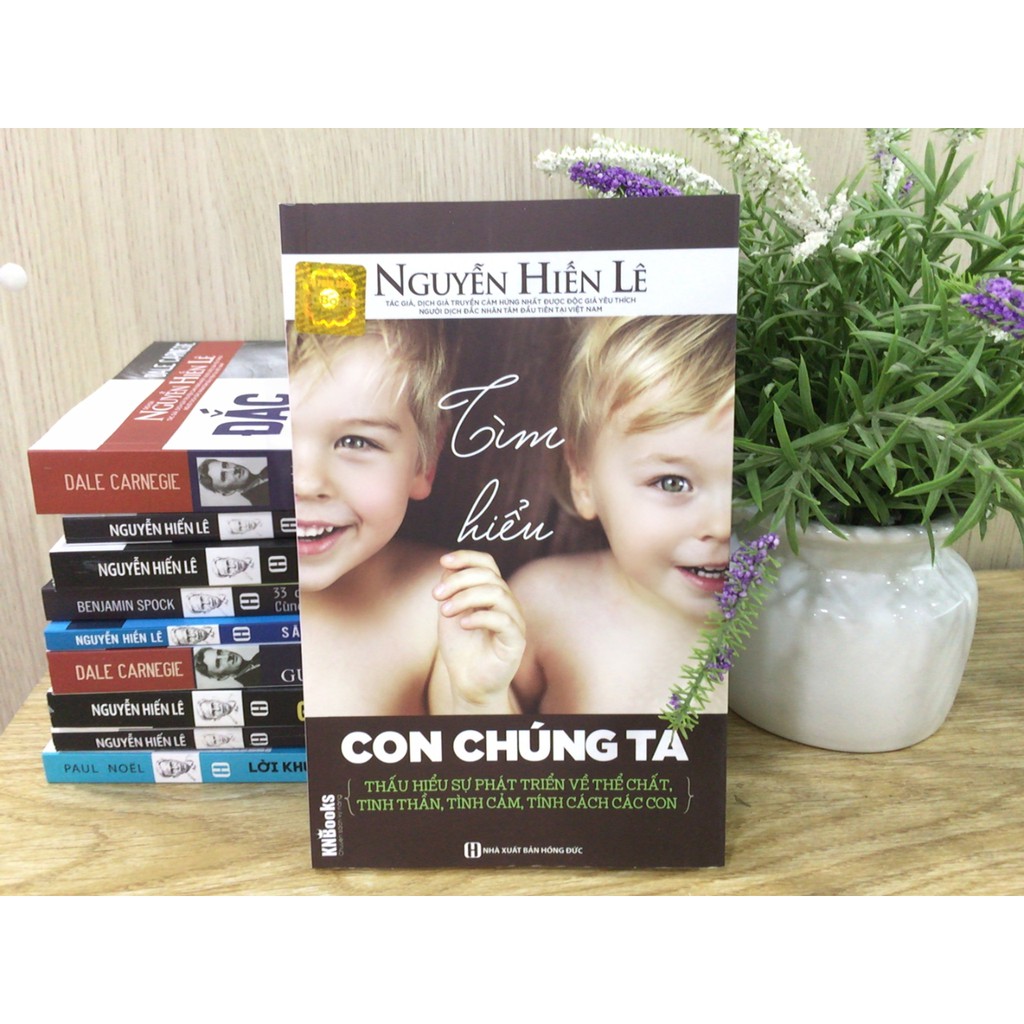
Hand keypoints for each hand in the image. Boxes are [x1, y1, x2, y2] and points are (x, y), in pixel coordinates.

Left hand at [429, 550, 524, 713]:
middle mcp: (507, 602)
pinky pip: (503, 620)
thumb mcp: (450, 611)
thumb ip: (452, 588)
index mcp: (493, 592)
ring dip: (466, 598)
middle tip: (436, 595)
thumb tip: (450, 565)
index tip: (443, 561)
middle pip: (489, 575)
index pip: (487, 563)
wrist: (468, 683)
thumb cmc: (461, 647)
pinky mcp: (516, 640)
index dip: (467, 557)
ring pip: (497, 593)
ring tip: (445, 612)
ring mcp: (514, 620)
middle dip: (459, 581)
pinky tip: (462, 625)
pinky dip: (480, 617)